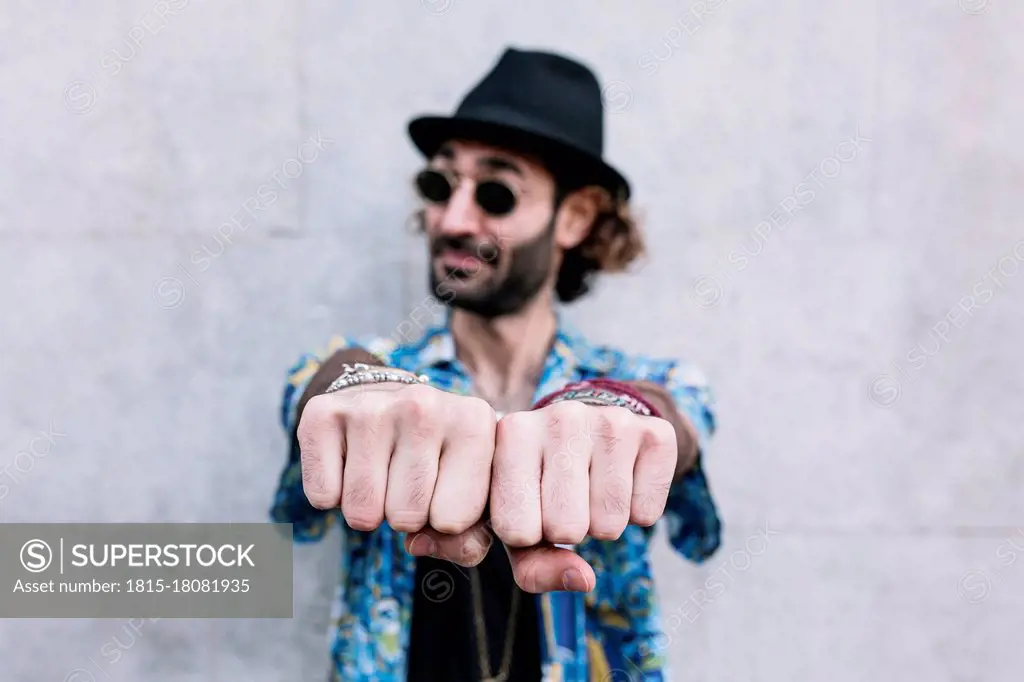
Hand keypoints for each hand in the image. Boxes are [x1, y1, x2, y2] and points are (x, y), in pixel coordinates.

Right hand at [297, 382, 498, 565]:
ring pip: (362, 512)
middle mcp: (425, 405)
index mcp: (474, 423)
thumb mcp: (470, 495)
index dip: (445, 522)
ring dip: (367, 510)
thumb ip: (468, 540)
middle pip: (406, 518)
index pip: (455, 520)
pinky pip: (323, 496)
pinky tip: (348, 462)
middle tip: (405, 480)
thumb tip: (419, 545)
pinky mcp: (322, 412)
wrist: (386, 402)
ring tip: (380, 472)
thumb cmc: (436, 461)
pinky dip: (331, 495)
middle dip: (404, 516)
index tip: (444, 490)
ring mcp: (372, 405)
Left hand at [489, 400, 677, 592]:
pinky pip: (647, 514)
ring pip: (609, 525)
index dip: (526, 535)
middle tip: (567, 499)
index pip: (515, 530)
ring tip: (593, 489)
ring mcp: (610, 419)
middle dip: (567, 531)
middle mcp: (560, 416)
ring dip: (603, 524)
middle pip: (565, 529)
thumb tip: (584, 580)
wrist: (588, 430)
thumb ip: (534, 567)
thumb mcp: (519, 522)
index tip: (530, 505)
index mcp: (513, 431)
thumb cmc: (541, 484)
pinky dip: (638, 513)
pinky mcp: (655, 432)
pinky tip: (623, 480)